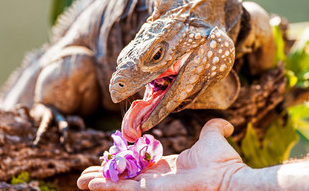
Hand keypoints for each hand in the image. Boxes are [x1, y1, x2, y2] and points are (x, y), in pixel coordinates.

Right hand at [77, 119, 246, 189]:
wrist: (226, 178)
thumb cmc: (221, 162)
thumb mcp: (212, 138)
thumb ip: (214, 129)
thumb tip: (225, 125)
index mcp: (167, 167)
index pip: (139, 165)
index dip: (124, 162)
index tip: (111, 157)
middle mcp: (156, 179)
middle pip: (124, 177)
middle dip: (106, 175)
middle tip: (87, 175)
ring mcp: (151, 187)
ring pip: (118, 184)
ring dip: (100, 181)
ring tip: (82, 180)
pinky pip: (121, 188)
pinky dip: (105, 186)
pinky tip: (90, 183)